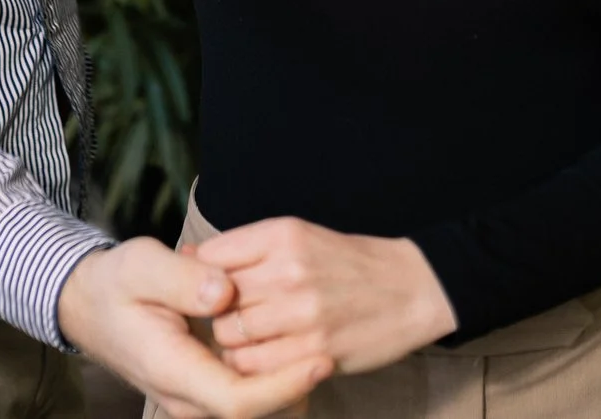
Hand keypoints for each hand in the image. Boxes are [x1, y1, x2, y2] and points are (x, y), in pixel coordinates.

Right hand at [59, 239, 333, 418]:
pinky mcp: (205, 394)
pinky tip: (296, 345)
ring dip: (293, 385)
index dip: (284, 385)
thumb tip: (223, 291)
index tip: (320, 356)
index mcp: (172, 371)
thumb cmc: (116, 283)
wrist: (90, 307)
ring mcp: (196, 403)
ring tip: (319, 342)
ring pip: (261, 412)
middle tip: (332, 344)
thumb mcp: (140, 265)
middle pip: (259, 414)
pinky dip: (279, 380)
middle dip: (300, 386)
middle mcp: (187, 400)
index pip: (239, 402)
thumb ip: (181, 278)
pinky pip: (252, 400)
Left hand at [195, 217, 456, 378]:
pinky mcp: (315, 351)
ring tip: (253, 338)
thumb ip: (246, 248)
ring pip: (230, 336)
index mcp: (282, 234)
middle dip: (218, 313)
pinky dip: (252, 366)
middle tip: (234, 317)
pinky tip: (268, 356)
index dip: (204, 278)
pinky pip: (255, 366)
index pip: (211, 256)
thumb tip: (188, 256)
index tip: (213, 290)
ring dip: (232, 343)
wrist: (412, 289)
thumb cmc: (348, 264)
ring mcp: (302, 313)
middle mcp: (289, 270)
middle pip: (216, 300)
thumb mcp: (300, 237)